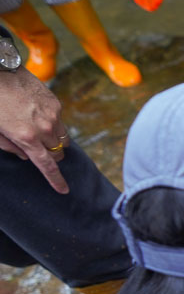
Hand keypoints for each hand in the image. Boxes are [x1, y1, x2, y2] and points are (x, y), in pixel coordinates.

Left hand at [0, 67, 69, 193]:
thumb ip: (9, 146)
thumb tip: (25, 155)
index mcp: (26, 138)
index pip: (47, 166)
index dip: (55, 180)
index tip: (63, 189)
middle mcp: (44, 129)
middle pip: (58, 153)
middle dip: (50, 154)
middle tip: (39, 148)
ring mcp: (53, 116)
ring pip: (62, 139)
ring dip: (54, 140)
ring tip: (39, 130)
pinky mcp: (56, 104)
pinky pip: (60, 122)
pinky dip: (52, 123)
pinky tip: (37, 113)